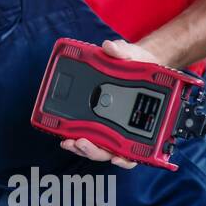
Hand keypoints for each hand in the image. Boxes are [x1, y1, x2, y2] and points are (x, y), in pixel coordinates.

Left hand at [58, 38, 164, 169]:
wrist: (136, 62)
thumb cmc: (140, 64)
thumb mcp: (135, 56)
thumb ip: (123, 52)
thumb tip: (109, 47)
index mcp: (137, 118)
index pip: (135, 147)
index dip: (126, 157)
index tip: (117, 157)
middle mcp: (124, 127)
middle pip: (110, 151)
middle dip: (94, 151)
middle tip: (81, 142)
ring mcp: (109, 126)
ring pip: (97, 147)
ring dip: (83, 148)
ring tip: (69, 142)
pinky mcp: (96, 120)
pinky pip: (88, 134)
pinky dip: (77, 137)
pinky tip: (65, 135)